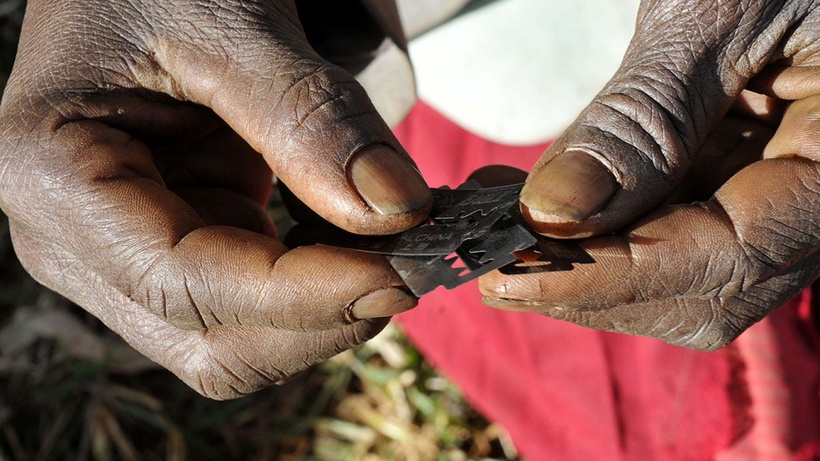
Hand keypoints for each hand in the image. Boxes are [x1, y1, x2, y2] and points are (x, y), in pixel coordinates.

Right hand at [0, 0, 430, 398]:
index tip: (398, 273)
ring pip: (239, 340)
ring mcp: (127, 255)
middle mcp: (77, 242)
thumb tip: (395, 210)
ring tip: (390, 246)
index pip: (185, 285)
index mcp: (55, 179)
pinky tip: (358, 240)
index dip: (302, 296)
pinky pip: (254, 304)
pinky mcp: (178, 248)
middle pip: (210, 344)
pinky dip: (317, 287)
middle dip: (318, 319)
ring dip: (326, 312)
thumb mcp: (229, 21)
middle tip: (410, 265)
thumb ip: (309, 117)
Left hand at [480, 0, 818, 349]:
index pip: (733, 255)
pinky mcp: (739, 176)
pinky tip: (532, 205)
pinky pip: (669, 227)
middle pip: (705, 287)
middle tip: (489, 265)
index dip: (614, 276)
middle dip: (590, 285)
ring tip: (495, 231)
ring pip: (680, 271)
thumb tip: (554, 215)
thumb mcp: (711, 13)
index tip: (510, 277)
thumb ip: (641, 120)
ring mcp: (780, 190)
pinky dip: (596, 228)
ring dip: (581, 262)